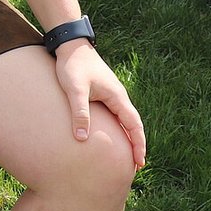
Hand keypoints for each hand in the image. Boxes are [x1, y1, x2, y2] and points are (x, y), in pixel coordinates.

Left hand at [52, 39, 146, 168]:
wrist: (70, 45)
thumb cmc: (73, 65)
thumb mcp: (75, 90)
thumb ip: (79, 112)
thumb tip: (81, 139)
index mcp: (117, 96)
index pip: (134, 125)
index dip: (138, 144)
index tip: (140, 162)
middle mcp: (118, 96)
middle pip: (133, 124)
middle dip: (137, 144)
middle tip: (137, 165)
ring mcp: (111, 94)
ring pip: (125, 119)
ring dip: (128, 136)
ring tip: (127, 155)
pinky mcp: (103, 93)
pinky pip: (115, 114)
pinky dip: (118, 127)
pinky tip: (111, 135)